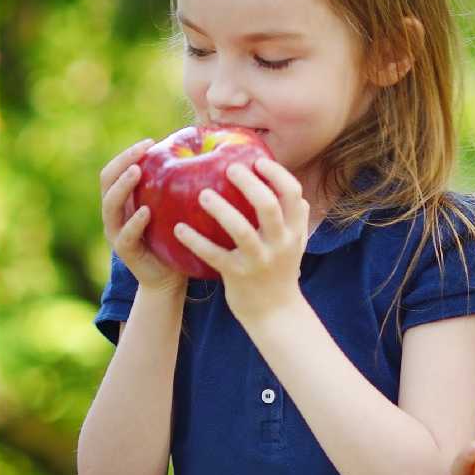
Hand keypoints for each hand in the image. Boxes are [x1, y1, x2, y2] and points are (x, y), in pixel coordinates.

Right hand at [100, 138, 186, 291]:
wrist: (170, 278)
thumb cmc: (176, 237)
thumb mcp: (173, 207)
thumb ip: (175, 186)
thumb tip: (200, 153)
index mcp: (124, 199)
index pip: (115, 169)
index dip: (127, 154)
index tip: (150, 142)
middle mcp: (115, 213)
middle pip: (107, 180)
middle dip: (123, 162)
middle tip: (142, 150)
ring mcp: (116, 232)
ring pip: (110, 205)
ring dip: (123, 186)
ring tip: (138, 172)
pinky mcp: (125, 252)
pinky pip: (125, 234)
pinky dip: (134, 221)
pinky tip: (146, 211)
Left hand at [173, 158, 309, 320]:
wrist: (275, 313)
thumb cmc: (280, 271)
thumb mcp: (295, 244)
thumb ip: (295, 218)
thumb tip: (292, 189)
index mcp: (295, 231)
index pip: (293, 194)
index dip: (276, 173)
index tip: (257, 160)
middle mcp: (281, 243)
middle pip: (268, 206)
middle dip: (249, 183)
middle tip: (229, 168)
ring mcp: (260, 260)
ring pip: (241, 230)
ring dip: (221, 209)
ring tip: (202, 194)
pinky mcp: (238, 275)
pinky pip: (214, 255)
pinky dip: (196, 241)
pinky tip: (179, 228)